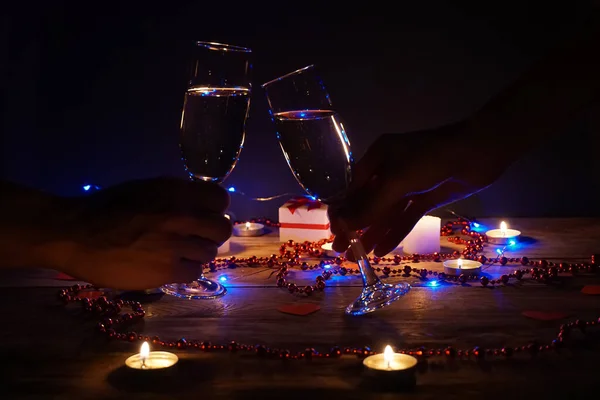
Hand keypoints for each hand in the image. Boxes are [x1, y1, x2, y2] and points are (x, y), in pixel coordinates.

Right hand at [56, 177, 230, 289]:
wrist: (75, 233)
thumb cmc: (107, 208)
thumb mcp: (146, 189)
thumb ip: (177, 196)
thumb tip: (201, 206)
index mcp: (177, 192)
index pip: (221, 199)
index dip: (215, 210)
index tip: (205, 216)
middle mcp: (182, 216)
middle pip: (222, 229)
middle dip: (211, 234)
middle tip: (196, 238)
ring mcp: (176, 244)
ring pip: (209, 252)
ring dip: (196, 253)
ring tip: (176, 254)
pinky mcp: (168, 270)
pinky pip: (194, 272)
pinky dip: (184, 270)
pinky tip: (168, 266)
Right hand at [329, 121, 504, 259]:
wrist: (478, 152)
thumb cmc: (430, 159)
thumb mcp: (396, 181)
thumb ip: (370, 206)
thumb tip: (342, 225)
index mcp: (378, 157)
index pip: (353, 188)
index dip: (342, 211)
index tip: (333, 232)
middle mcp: (390, 169)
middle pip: (368, 202)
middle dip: (355, 226)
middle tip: (341, 250)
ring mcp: (409, 184)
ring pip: (386, 213)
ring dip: (372, 233)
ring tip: (359, 256)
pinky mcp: (426, 197)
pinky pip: (405, 218)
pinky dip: (394, 233)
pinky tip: (382, 250)